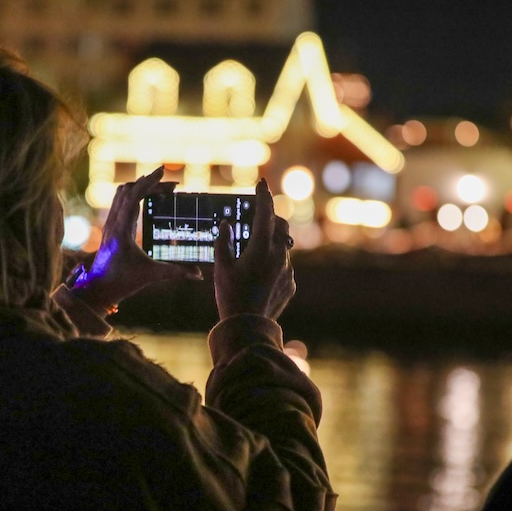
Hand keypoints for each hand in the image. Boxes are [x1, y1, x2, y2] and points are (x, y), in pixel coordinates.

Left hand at [70, 167, 200, 313]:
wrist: (98, 289)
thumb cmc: (122, 282)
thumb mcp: (151, 276)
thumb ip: (175, 272)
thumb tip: (199, 275)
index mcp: (122, 230)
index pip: (133, 197)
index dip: (148, 182)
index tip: (163, 171)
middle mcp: (113, 223)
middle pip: (128, 190)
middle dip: (149, 183)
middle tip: (171, 185)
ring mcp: (110, 223)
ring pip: (122, 194)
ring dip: (140, 186)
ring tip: (161, 188)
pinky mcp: (111, 227)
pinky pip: (120, 202)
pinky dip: (134, 195)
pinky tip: (147, 199)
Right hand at [214, 179, 295, 320]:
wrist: (248, 327)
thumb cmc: (230, 295)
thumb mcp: (221, 267)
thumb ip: (224, 242)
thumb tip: (226, 224)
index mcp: (262, 248)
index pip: (265, 213)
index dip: (263, 196)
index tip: (261, 184)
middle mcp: (279, 256)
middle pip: (281, 226)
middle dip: (271, 218)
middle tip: (259, 218)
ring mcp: (287, 271)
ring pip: (283, 247)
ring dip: (271, 243)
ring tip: (254, 253)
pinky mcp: (290, 284)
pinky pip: (284, 266)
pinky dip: (274, 263)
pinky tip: (259, 275)